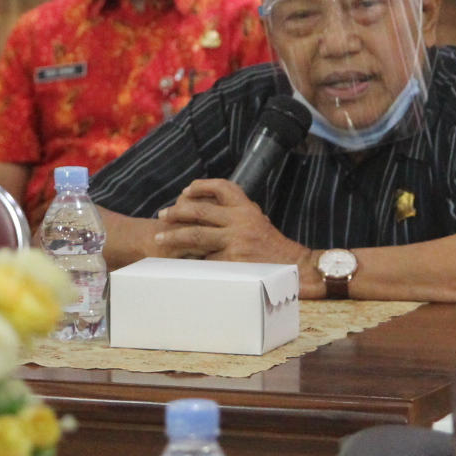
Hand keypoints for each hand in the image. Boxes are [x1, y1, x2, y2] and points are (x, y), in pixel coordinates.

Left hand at [153, 179, 309, 267]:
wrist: (296, 268)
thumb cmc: (274, 247)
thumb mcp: (258, 221)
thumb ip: (238, 215)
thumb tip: (208, 212)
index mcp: (247, 208)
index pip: (222, 187)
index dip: (201, 186)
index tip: (185, 192)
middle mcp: (241, 220)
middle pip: (201, 210)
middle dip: (178, 211)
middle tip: (163, 214)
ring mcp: (236, 241)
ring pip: (197, 235)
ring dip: (174, 236)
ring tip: (159, 238)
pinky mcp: (233, 261)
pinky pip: (205, 260)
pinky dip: (192, 261)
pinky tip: (179, 263)